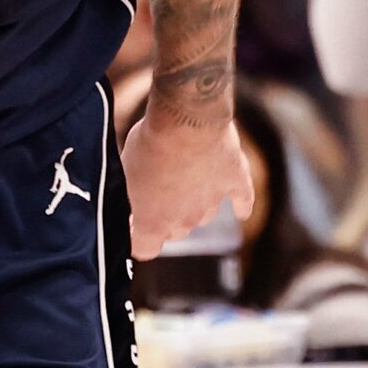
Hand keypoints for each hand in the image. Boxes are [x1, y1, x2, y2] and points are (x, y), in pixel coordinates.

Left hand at [121, 107, 255, 261]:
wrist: (187, 119)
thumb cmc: (149, 144)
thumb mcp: (125, 171)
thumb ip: (129, 193)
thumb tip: (131, 198)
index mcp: (155, 223)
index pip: (145, 249)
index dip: (137, 238)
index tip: (132, 224)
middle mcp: (186, 220)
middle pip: (175, 231)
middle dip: (165, 216)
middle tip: (155, 191)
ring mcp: (213, 202)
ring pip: (203, 213)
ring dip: (194, 201)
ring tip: (184, 176)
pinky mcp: (235, 180)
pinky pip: (242, 200)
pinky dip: (240, 205)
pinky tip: (240, 211)